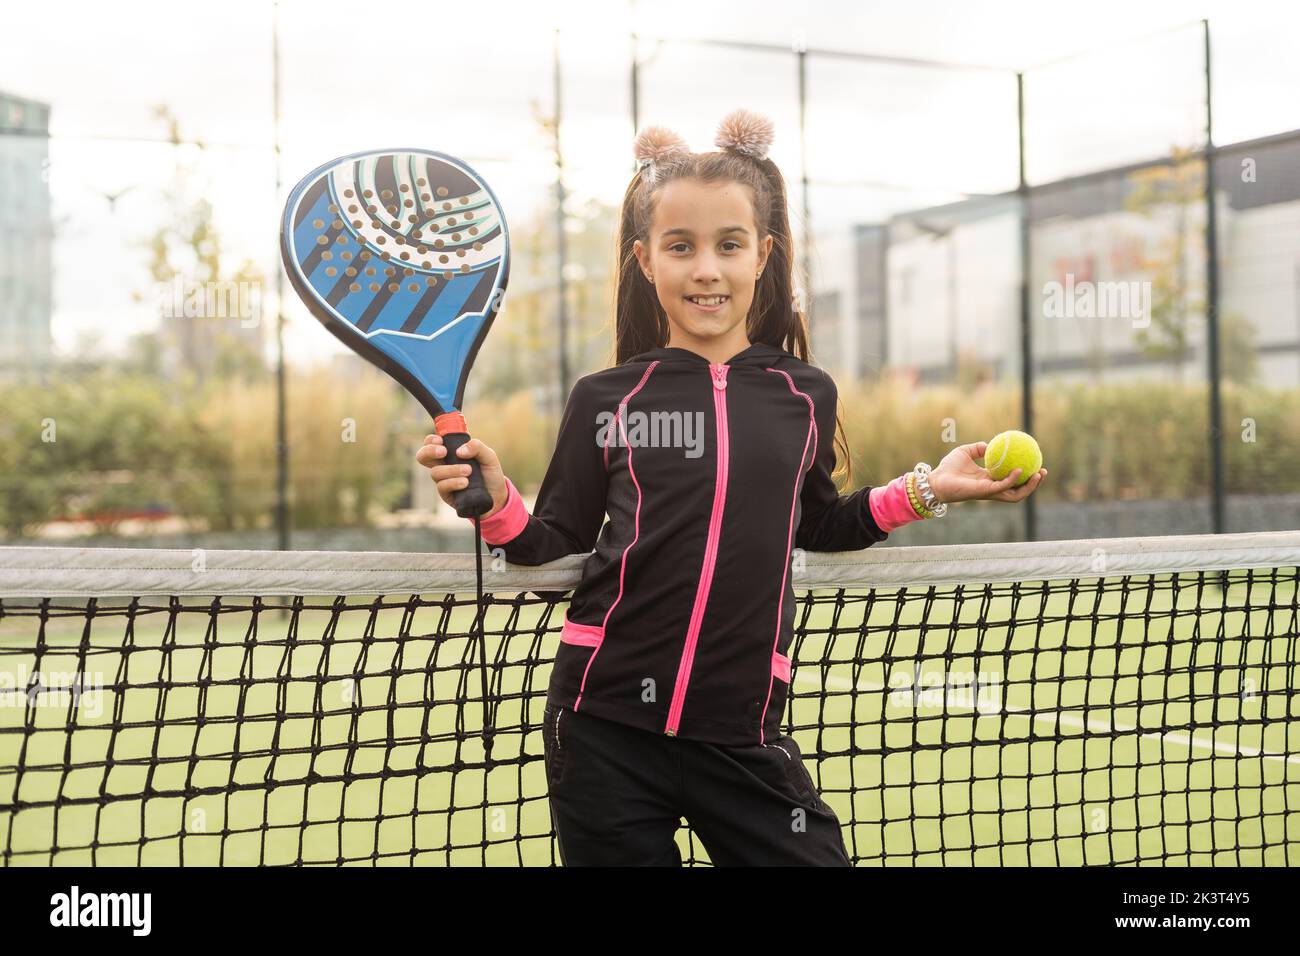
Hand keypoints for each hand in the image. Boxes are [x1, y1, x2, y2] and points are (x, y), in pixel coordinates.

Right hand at [415, 434, 508, 516]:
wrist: (497, 496)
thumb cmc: (490, 473)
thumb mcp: (489, 456)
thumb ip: (477, 447)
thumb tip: (460, 451)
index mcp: (451, 453)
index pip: (432, 443)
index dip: (431, 441)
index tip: (441, 441)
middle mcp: (444, 465)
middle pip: (422, 456)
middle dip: (429, 451)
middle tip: (444, 452)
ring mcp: (443, 480)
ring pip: (435, 472)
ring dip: (452, 470)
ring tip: (469, 471)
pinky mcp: (446, 494)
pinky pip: (442, 486)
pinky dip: (453, 482)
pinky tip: (465, 483)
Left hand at [926, 442, 1046, 504]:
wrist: (936, 479)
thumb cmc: (948, 468)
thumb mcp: (965, 452)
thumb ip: (978, 448)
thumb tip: (990, 444)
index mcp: (990, 480)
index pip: (1012, 480)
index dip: (1025, 475)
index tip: (1035, 464)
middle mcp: (993, 488)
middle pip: (1019, 491)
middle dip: (1034, 484)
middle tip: (1043, 472)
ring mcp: (990, 492)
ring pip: (1016, 494)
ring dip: (1029, 486)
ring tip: (1038, 474)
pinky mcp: (985, 492)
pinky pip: (1003, 487)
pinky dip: (1012, 480)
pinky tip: (1018, 470)